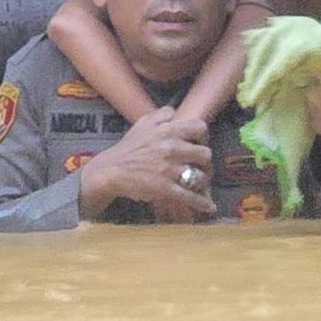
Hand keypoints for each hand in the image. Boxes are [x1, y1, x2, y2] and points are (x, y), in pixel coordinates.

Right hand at [78, 108, 214, 221]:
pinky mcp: (166, 190)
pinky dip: (202, 204)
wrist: (110, 171)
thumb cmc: (127, 149)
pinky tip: (210, 208)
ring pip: (201, 177)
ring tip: (200, 185)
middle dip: (205, 162)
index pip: (200, 127)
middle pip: (205, 154)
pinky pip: (190, 197)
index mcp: (168, 131)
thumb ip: (160, 115)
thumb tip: (174, 112)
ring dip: (203, 182)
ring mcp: (170, 170)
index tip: (200, 143)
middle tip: (200, 166)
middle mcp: (172, 149)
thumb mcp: (141, 124)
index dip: (203, 136)